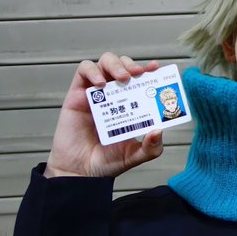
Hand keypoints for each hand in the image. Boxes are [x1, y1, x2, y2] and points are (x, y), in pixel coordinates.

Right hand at [45, 52, 163, 177]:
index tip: (157, 68)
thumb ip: (151, 147)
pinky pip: (83, 71)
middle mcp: (114, 95)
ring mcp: (96, 93)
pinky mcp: (77, 94)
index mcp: (131, 105)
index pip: (141, 79)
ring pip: (105, 62)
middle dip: (133, 64)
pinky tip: (101, 84)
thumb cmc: (106, 162)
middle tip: (138, 74)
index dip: (149, 70)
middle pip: (124, 65)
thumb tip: (159, 130)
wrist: (80, 173)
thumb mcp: (135, 156)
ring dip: (116, 64)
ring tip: (122, 78)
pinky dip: (93, 71)